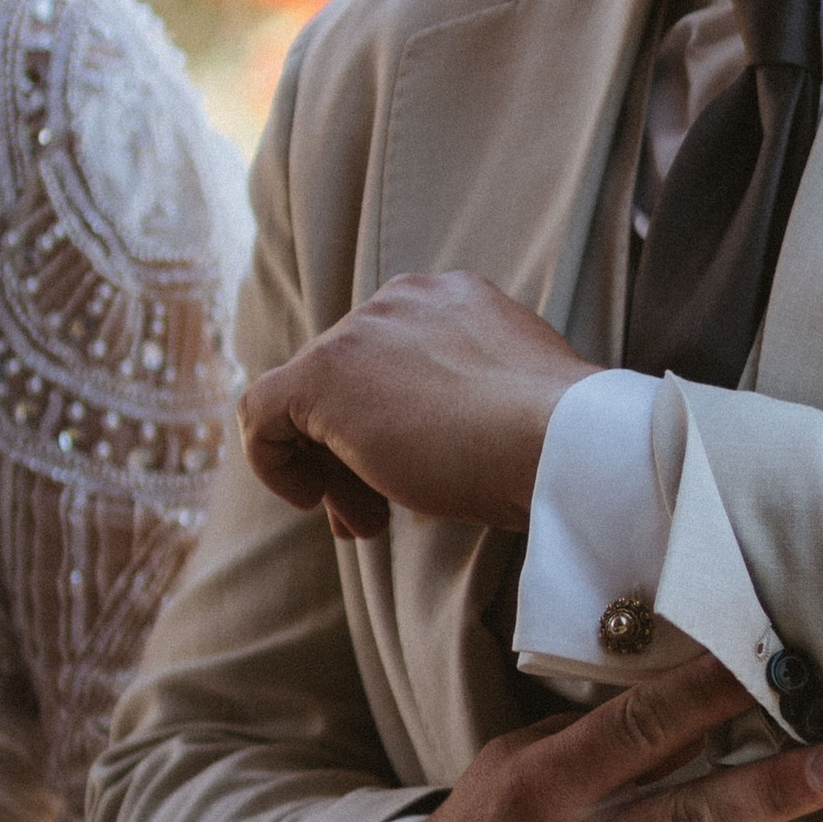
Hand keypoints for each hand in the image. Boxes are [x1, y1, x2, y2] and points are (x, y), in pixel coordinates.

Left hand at [243, 270, 589, 540]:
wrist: (561, 444)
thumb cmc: (550, 442)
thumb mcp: (507, 407)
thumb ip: (464, 403)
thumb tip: (422, 445)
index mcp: (452, 300)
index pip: (390, 361)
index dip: (386, 426)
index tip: (405, 480)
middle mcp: (402, 300)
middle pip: (349, 380)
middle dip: (355, 454)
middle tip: (376, 514)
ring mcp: (360, 332)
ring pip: (310, 400)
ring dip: (331, 467)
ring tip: (365, 521)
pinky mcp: (324, 375)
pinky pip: (261, 411)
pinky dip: (273, 461)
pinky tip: (311, 498)